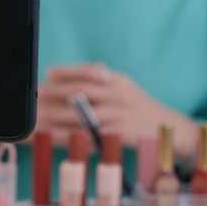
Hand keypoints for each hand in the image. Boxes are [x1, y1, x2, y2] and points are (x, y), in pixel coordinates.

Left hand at [36, 62, 197, 156]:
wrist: (167, 127)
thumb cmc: (139, 107)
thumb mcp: (125, 88)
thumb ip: (103, 81)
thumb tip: (75, 75)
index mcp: (117, 80)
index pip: (88, 71)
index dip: (67, 71)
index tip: (49, 71)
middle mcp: (118, 94)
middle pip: (83, 89)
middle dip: (58, 90)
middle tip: (39, 93)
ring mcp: (119, 113)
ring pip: (84, 113)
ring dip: (60, 115)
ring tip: (43, 116)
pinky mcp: (119, 132)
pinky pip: (91, 133)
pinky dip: (74, 134)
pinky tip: (60, 135)